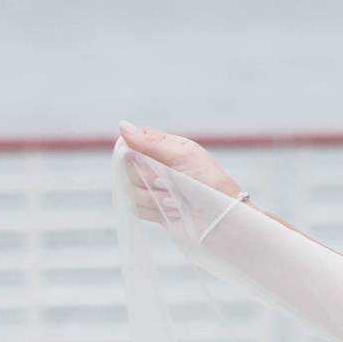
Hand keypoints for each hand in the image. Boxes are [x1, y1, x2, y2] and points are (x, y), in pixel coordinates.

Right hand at [117, 122, 242, 223]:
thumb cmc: (209, 182)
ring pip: (131, 190)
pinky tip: (174, 211)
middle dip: (150, 178)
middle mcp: (156, 166)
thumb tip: (121, 125)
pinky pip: (137, 209)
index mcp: (164, 148)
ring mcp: (153, 188)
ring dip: (156, 198)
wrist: (221, 217)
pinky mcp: (153, 209)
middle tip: (171, 182)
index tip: (151, 161)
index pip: (132, 142)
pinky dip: (156, 212)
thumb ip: (150, 143)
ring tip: (178, 201)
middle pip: (128, 168)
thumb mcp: (182, 156)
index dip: (134, 153)